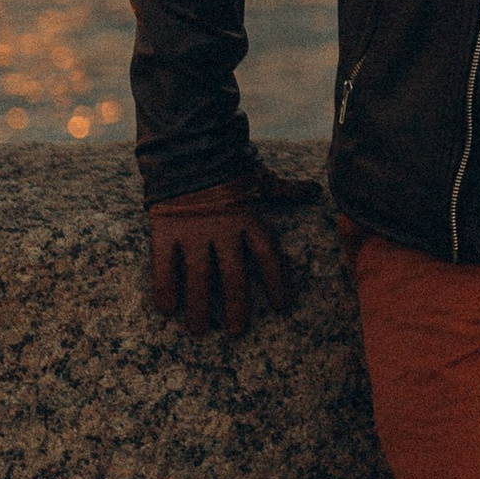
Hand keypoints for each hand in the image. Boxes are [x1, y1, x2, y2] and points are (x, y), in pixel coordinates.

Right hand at [145, 164, 318, 335]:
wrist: (185, 146)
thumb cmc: (228, 167)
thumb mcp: (260, 178)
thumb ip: (285, 191)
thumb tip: (315, 190)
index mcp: (249, 218)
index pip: (269, 256)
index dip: (278, 282)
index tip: (282, 305)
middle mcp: (223, 229)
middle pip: (233, 277)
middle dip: (236, 307)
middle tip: (236, 331)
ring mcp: (193, 231)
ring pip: (198, 278)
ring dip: (198, 307)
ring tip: (198, 331)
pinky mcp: (165, 230)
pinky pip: (164, 266)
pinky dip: (165, 288)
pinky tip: (167, 310)